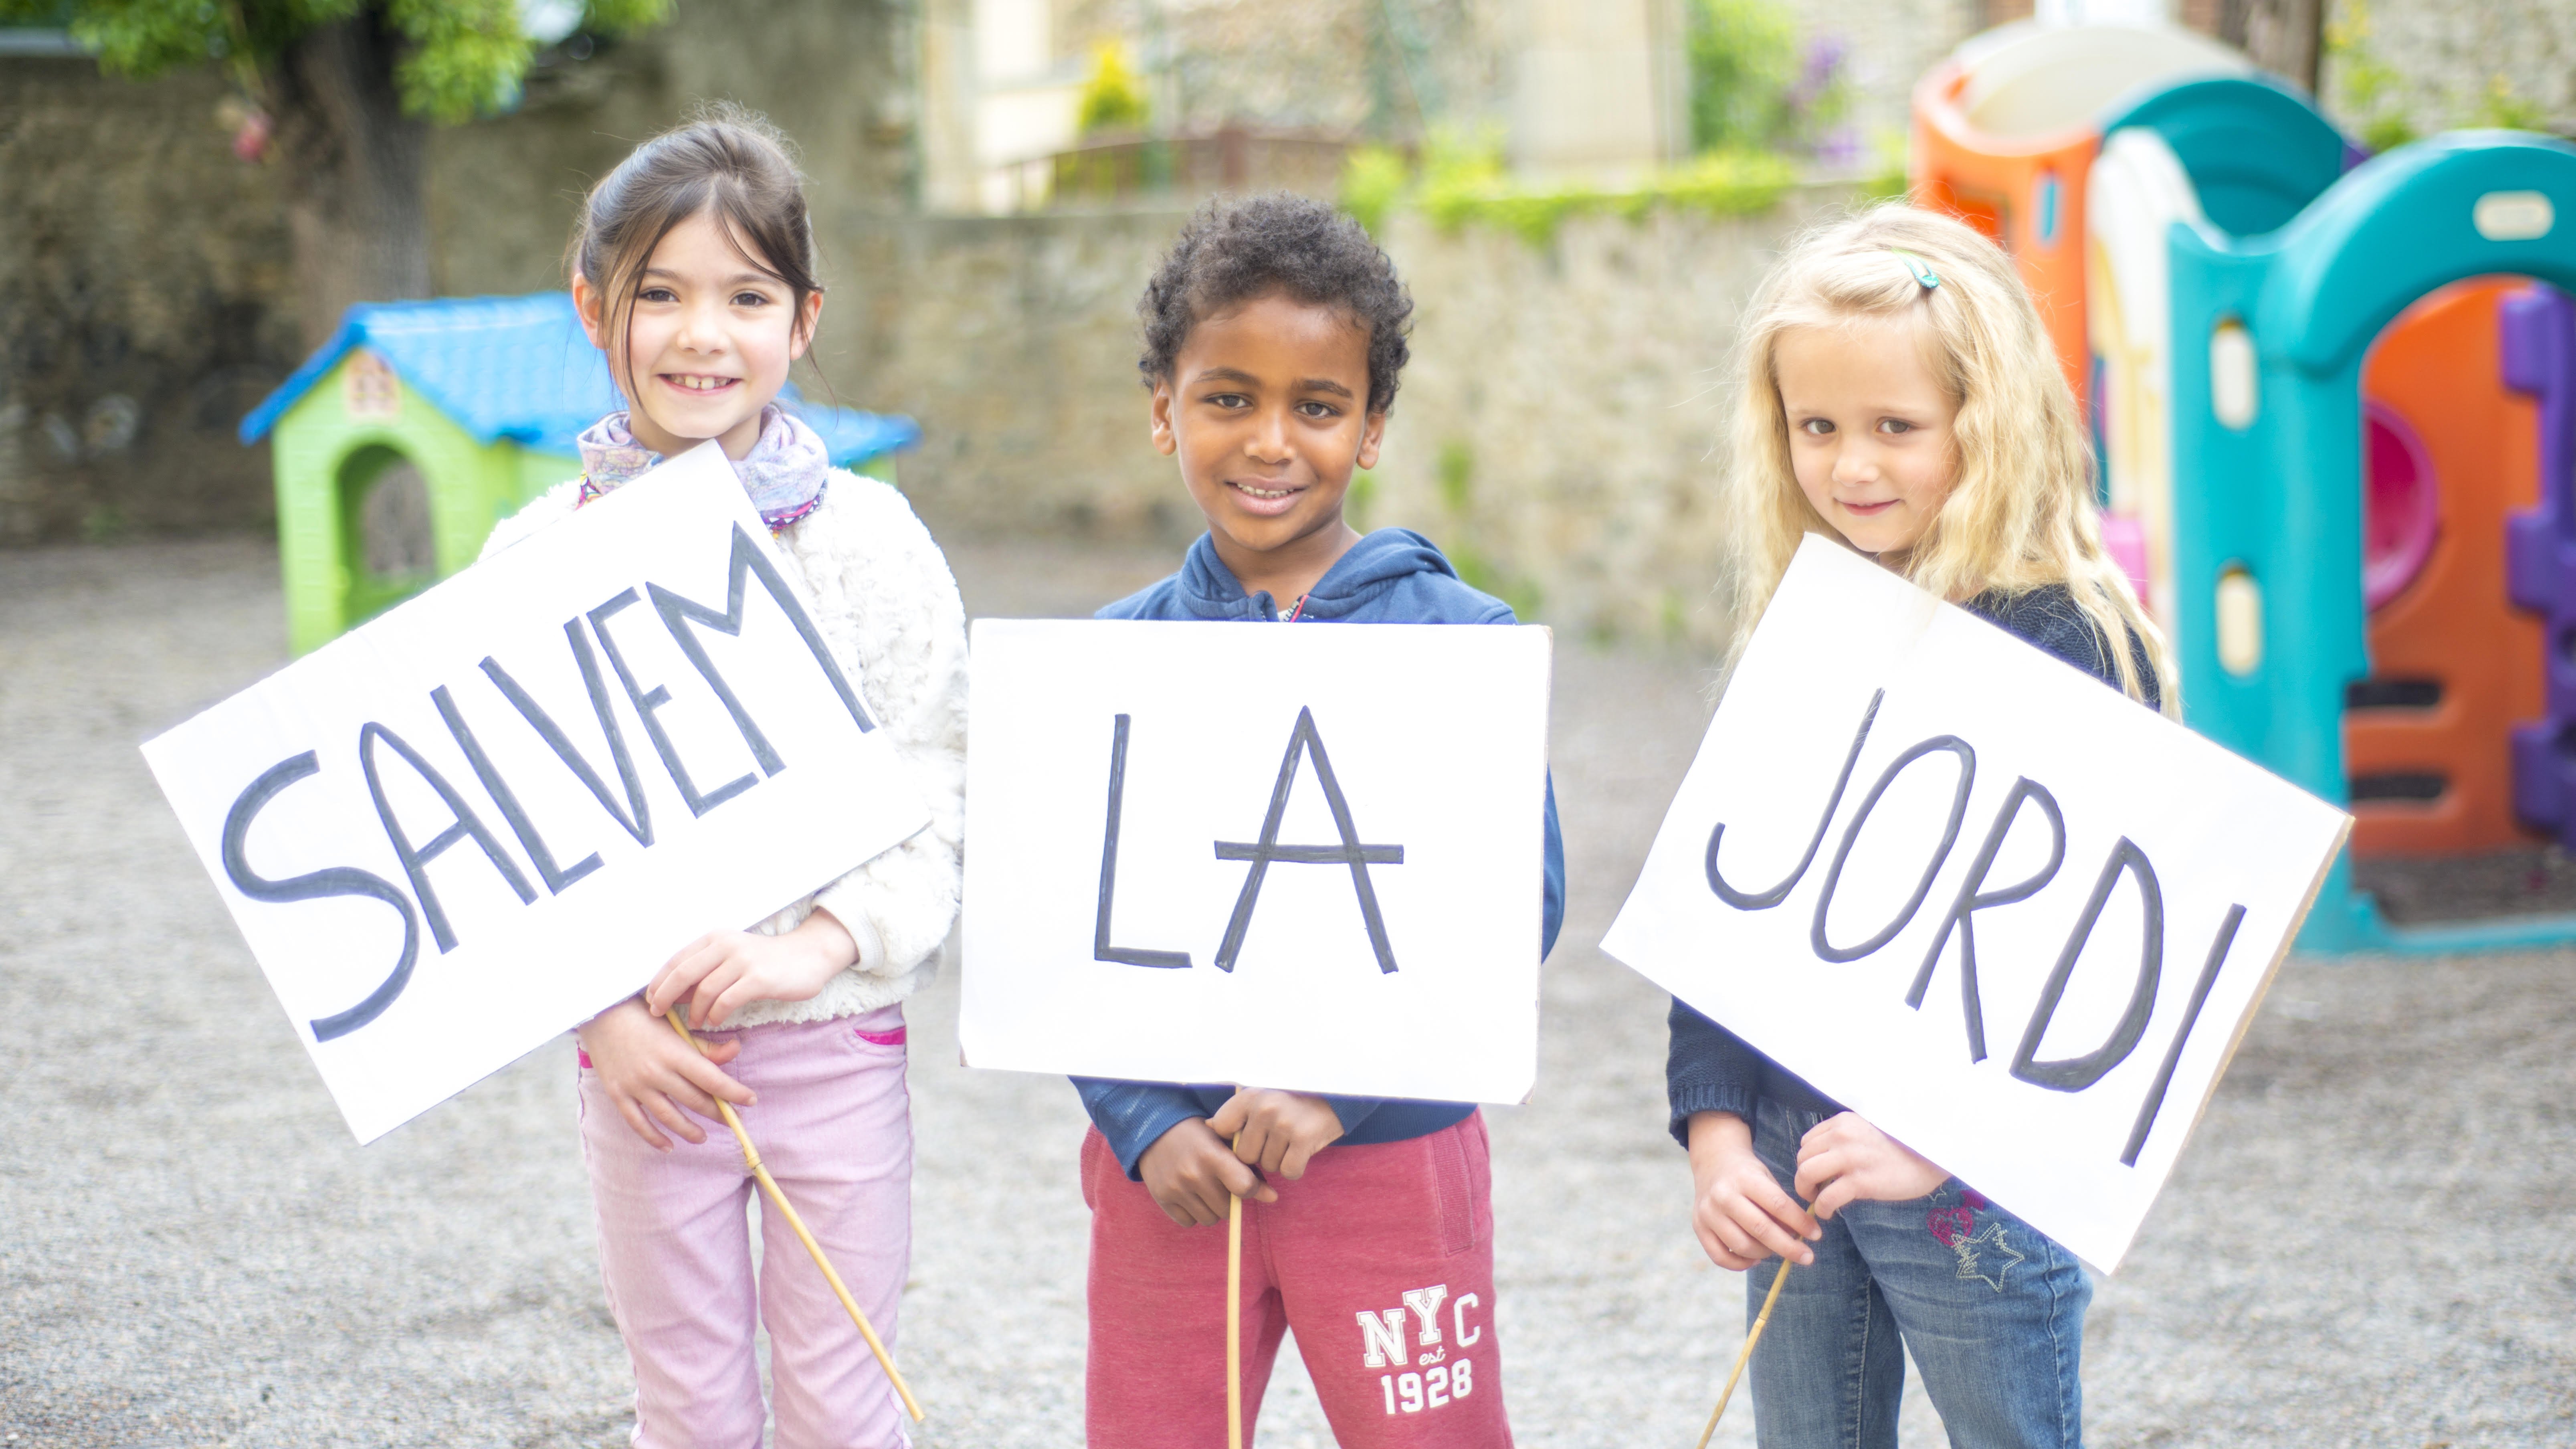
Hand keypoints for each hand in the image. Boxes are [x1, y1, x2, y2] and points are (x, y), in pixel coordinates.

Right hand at [578, 996, 753, 1149]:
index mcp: (675, 1052)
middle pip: (694, 1100)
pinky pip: (638, 1123)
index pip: (712, 1079)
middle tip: (733, 1121)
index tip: (751, 1100)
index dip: (734, 1092)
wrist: (601, 1014)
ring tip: (702, 1137)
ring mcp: (635, 1086)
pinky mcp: (617, 1094)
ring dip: (689, 1130)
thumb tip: (736, 1051)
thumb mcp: (677, 1027)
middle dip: (717, 1113)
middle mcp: (656, 1072)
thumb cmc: (645, 1018)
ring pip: (669, 1116)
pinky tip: (668, 1146)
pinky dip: (654, 1138)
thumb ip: (704, 1045)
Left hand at [645, 907, 859, 1028]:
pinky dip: (715, 1015)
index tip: (650, 1000)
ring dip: (693, 1011)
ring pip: (704, 990)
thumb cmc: (766, 961)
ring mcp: (743, 961)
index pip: (676, 960)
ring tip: (694, 1022)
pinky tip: (715, 1021)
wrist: (808, 955)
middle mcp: (726, 945)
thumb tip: (674, 993)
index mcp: (715, 938)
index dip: (658, 982)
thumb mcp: (732, 957)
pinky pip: (726, 1001)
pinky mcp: (758, 979)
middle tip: (658, 1014)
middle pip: (683, 974)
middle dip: (665, 996)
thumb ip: (705, 971)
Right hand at [1137, 1116, 1276, 1225]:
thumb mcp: (1224, 1143)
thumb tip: (1273, 1198)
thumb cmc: (1198, 1136)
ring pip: (1210, 1219)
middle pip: (1227, 1209)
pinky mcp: (1163, 1199)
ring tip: (1205, 1189)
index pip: (1244, 1187)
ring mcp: (1176, 1188)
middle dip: (1229, 1199)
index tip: (1246, 1183)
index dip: (1251, 1189)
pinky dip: (1193, 1213)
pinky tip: (1189, 1194)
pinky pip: (1189, 1222)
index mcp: (1212, 1155)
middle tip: (1220, 1183)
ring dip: (1212, 1208)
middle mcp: (1193, 1174)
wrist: (1155, 1131)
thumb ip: (1249, 1169)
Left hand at [1208, 1088, 1343, 1180]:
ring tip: (1291, 1139)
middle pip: (1245, 1155)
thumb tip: (1207, 1127)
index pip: (1222, 1129)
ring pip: (1268, 1165)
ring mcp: (1284, 1124)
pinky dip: (1295, 1168)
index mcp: (1250, 1096)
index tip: (1249, 1134)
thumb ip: (1236, 1112)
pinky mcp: (1303, 1139)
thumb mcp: (1262, 1097)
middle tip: (1276, 1138)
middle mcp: (1264, 1108)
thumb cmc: (1293, 1100)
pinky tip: (1302, 1150)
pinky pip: (1289, 1171)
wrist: (1336, 1094)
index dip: (1234, 1138)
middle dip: (1259, 1154)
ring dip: (1279, 1159)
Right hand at [1686, 1110, 1819, 1269]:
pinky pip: (1720, 1257)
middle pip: (1760, 1229)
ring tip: (1777, 1250)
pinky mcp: (1698, 1227)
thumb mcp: (1767, 1180)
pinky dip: (1741, 1264)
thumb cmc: (1748, 1175)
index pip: (1777, 1204)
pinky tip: (1755, 1259)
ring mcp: (1708, 1213)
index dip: (1800, 1222)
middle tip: (1808, 1257)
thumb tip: (1801, 1237)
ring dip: (1766, 1254)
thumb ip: (1782, 1206)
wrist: (1714, 1164)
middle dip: (1788, 1247)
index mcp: (1745, 1178)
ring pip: (1742, 1246)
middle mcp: (1723, 1195)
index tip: (1816, 1234)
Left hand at [1794, 1111, 1948, 1219]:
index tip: (1816, 1172)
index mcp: (1843, 1122)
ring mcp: (1850, 1158)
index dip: (1808, 1159)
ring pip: (1806, 1174)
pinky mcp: (1861, 1182)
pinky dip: (1822, 1208)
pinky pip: (1827, 1197)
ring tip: (1816, 1200)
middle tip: (1813, 1189)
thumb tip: (1825, 1159)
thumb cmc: (1903, 1146)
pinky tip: (1828, 1213)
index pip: (1808, 1141)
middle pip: (1802, 1157)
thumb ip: (1846, 1138)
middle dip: (1803, 1176)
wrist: (1933, 1156)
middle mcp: (1842, 1136)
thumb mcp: (1869, 1130)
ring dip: (1805, 1190)